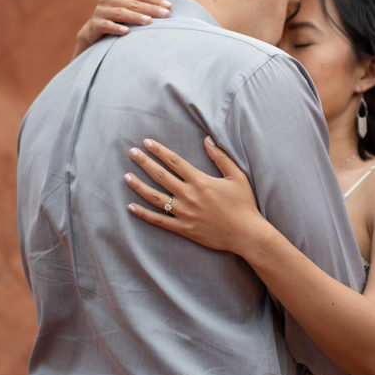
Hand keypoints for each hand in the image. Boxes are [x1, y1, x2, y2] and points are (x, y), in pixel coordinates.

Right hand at [74, 0, 170, 56]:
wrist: (94, 32)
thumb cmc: (116, 17)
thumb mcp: (128, 4)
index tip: (169, 7)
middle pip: (133, 3)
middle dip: (151, 9)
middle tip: (166, 15)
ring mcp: (100, 11)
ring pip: (121, 13)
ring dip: (135, 17)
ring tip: (149, 22)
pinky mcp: (95, 24)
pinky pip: (107, 25)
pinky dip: (116, 28)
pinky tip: (126, 32)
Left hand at [123, 136, 265, 253]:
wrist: (247, 234)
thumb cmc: (244, 204)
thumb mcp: (237, 176)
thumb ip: (221, 157)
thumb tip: (207, 139)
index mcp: (200, 181)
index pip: (174, 161)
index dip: (159, 150)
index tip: (146, 142)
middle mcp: (189, 195)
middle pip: (160, 175)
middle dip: (144, 162)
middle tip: (131, 152)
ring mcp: (184, 213)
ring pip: (156, 197)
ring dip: (139, 186)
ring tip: (126, 176)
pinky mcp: (184, 229)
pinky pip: (159, 221)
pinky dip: (144, 214)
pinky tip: (131, 206)